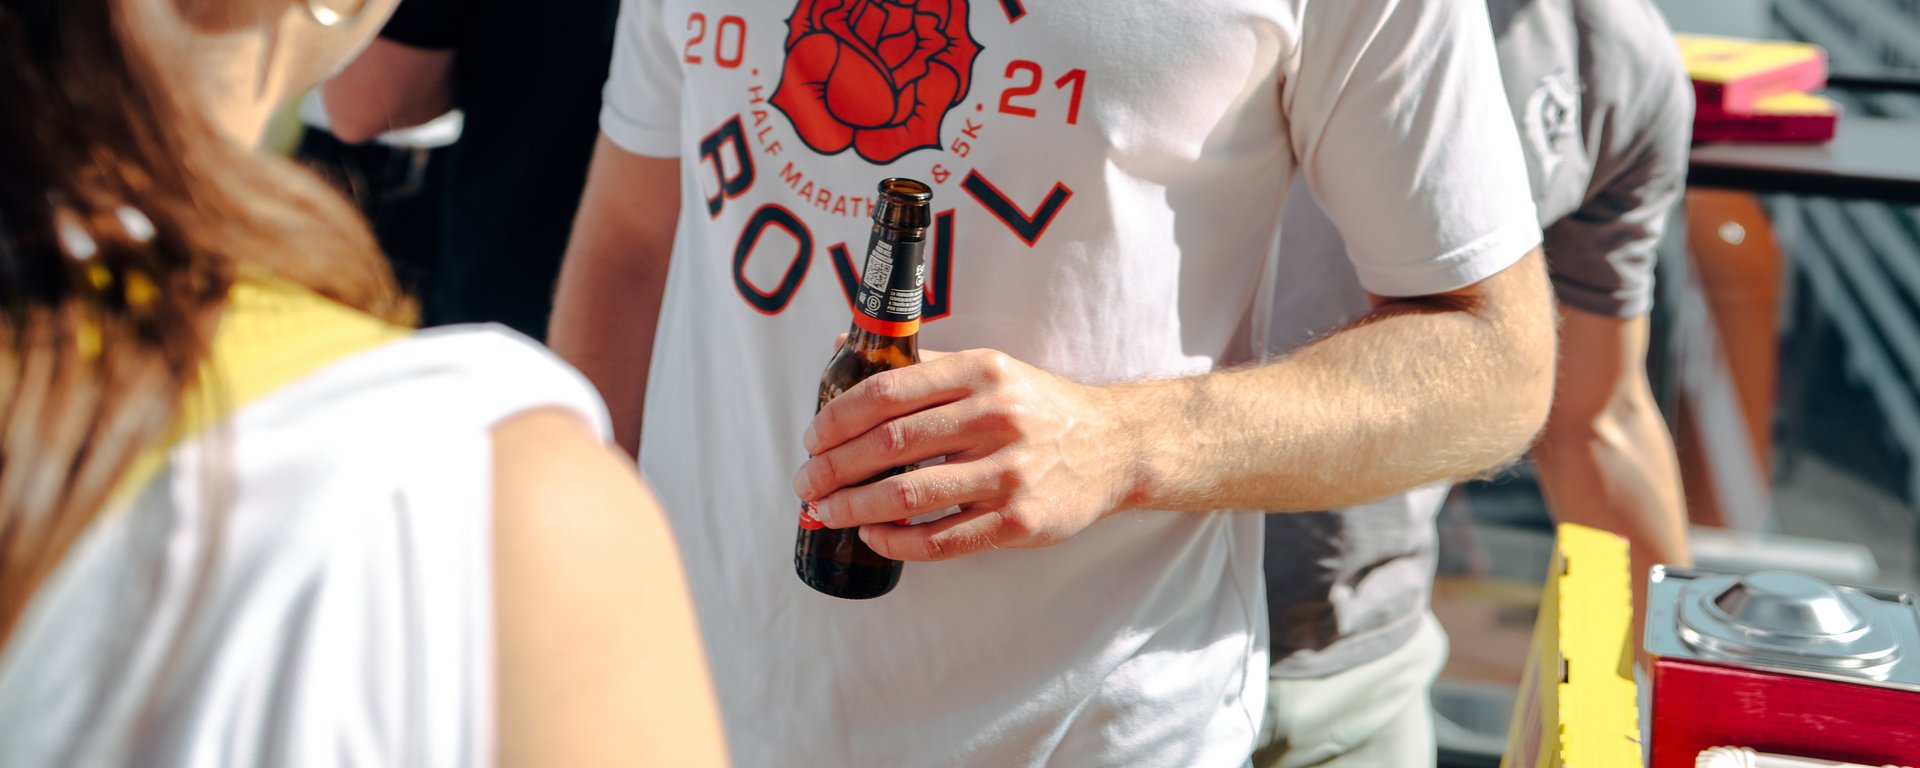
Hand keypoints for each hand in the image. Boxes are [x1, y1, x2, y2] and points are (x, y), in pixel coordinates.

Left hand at [792, 348, 1134, 561]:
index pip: (887, 393)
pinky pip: (942, 539)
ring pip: (909, 494)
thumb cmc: (1038, 407)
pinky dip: (897, 540)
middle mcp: (995, 417)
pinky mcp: (1019, 521)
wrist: (1114, 447)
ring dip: (854, 507)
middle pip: (889, 445)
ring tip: (827, 511)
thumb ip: (922, 362)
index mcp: (980, 373)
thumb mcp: (989, 368)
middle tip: (805, 483)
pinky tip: (874, 534)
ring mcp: (1009, 472)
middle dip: (833, 468)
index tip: (811, 439)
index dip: (836, 419)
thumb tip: (842, 349)